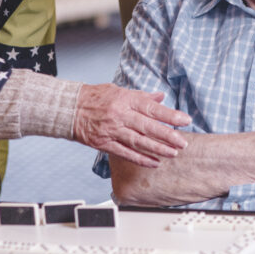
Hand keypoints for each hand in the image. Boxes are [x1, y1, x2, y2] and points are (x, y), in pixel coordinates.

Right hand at [73, 84, 190, 167]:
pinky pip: (125, 153)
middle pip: (148, 127)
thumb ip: (141, 97)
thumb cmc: (95, 97)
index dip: (170, 115)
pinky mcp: (104, 143)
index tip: (185, 120)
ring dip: (157, 149)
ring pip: (138, 142)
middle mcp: (120, 115)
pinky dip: (140, 159)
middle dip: (168, 136)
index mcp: (125, 100)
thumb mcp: (120, 91)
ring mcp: (112, 130)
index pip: (152, 108)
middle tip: (183, 142)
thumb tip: (161, 97)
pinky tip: (154, 163)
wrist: (69, 108)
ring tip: (173, 153)